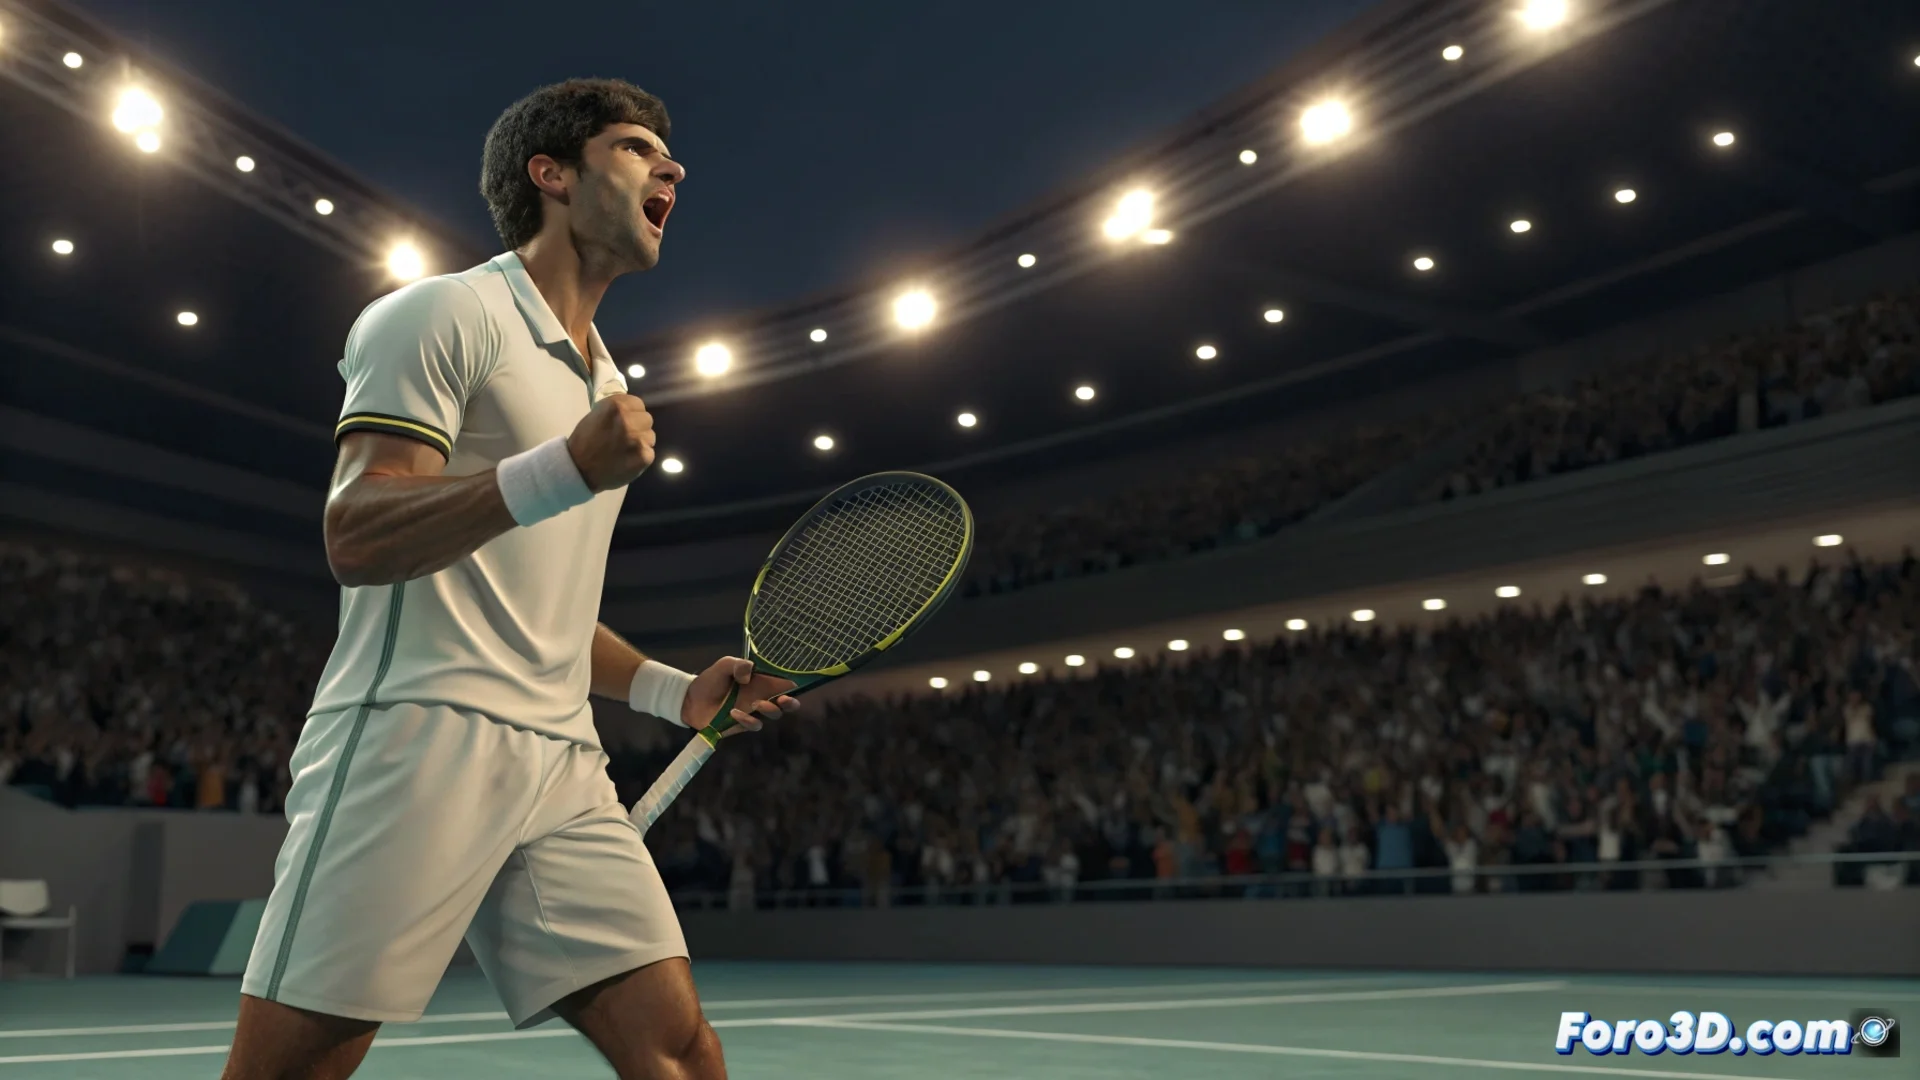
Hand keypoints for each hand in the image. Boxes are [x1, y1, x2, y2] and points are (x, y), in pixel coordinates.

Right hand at [566, 394, 655, 490]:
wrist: (579, 469)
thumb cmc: (585, 441)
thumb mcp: (596, 415)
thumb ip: (616, 410)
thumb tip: (631, 410)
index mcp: (616, 406)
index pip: (638, 404)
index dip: (632, 413)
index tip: (626, 421)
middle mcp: (628, 420)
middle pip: (647, 419)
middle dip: (638, 427)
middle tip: (626, 437)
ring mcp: (638, 439)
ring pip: (650, 436)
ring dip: (641, 442)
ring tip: (625, 450)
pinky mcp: (644, 456)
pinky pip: (649, 452)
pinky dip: (640, 457)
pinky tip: (628, 460)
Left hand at [684, 656, 798, 735]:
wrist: (691, 700)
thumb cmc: (710, 680)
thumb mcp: (724, 665)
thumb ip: (738, 665)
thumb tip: (749, 675)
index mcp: (761, 681)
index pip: (783, 682)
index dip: (794, 683)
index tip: (796, 683)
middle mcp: (762, 696)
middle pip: (787, 703)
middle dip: (791, 703)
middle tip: (784, 700)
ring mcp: (754, 712)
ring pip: (774, 714)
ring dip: (769, 709)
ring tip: (756, 704)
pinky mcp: (744, 725)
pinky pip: (755, 725)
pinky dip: (748, 719)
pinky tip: (734, 713)